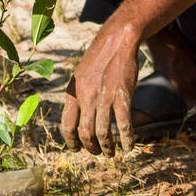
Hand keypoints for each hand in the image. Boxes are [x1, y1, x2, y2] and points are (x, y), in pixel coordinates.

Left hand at [61, 19, 140, 156]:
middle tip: (97, 152)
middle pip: (85, 133)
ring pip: (103, 133)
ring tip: (111, 153)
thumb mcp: (80, 76)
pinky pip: (124, 124)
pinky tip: (128, 146)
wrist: (116, 42)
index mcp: (73, 93)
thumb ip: (77, 96)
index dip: (71, 142)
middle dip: (91, 148)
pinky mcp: (122, 96)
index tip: (77, 149)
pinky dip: (126, 139)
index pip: (67, 126)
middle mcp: (86, 97)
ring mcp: (104, 97)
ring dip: (107, 148)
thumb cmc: (99, 59)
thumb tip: (75, 116)